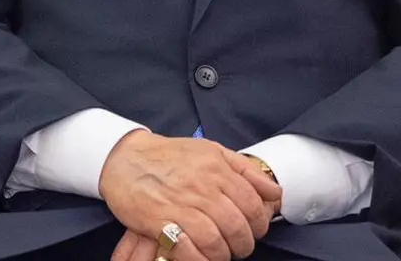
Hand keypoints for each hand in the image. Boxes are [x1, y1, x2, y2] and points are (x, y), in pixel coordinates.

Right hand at [99, 130, 281, 260]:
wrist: (125, 157)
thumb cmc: (170, 155)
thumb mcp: (212, 151)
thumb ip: (245, 169)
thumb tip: (274, 191)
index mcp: (217, 169)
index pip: (252, 203)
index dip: (259, 223)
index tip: (255, 230)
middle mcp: (202, 187)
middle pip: (236, 226)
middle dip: (244, 244)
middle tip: (240, 247)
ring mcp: (180, 205)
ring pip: (215, 240)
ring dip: (223, 254)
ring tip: (222, 254)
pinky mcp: (159, 222)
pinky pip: (187, 250)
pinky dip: (200, 260)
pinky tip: (202, 258)